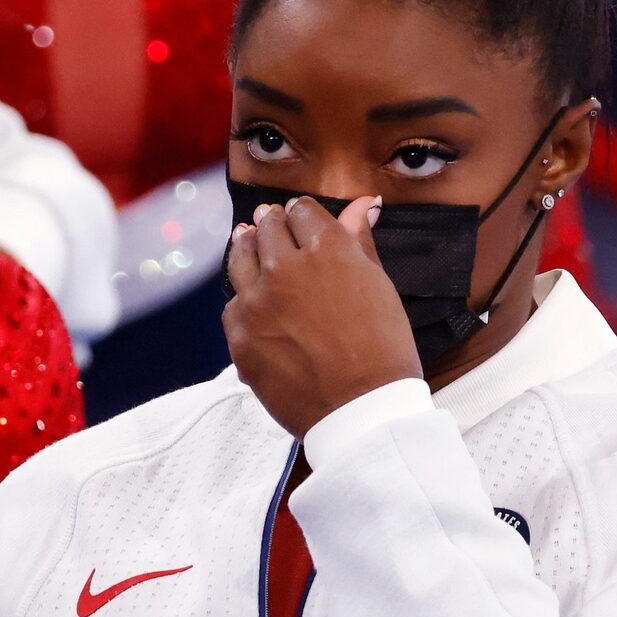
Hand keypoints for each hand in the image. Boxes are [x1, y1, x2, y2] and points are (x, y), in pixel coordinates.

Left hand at [223, 196, 422, 438]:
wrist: (361, 412)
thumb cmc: (383, 352)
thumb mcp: (379, 288)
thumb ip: (360, 242)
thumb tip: (363, 204)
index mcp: (327, 249)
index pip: (303, 212)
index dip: (303, 215)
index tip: (302, 221)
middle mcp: (285, 268)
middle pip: (268, 229)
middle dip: (274, 225)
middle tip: (274, 226)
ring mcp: (256, 302)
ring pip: (240, 258)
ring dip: (248, 248)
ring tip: (251, 244)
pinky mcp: (238, 336)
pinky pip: (233, 305)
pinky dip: (243, 299)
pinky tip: (253, 302)